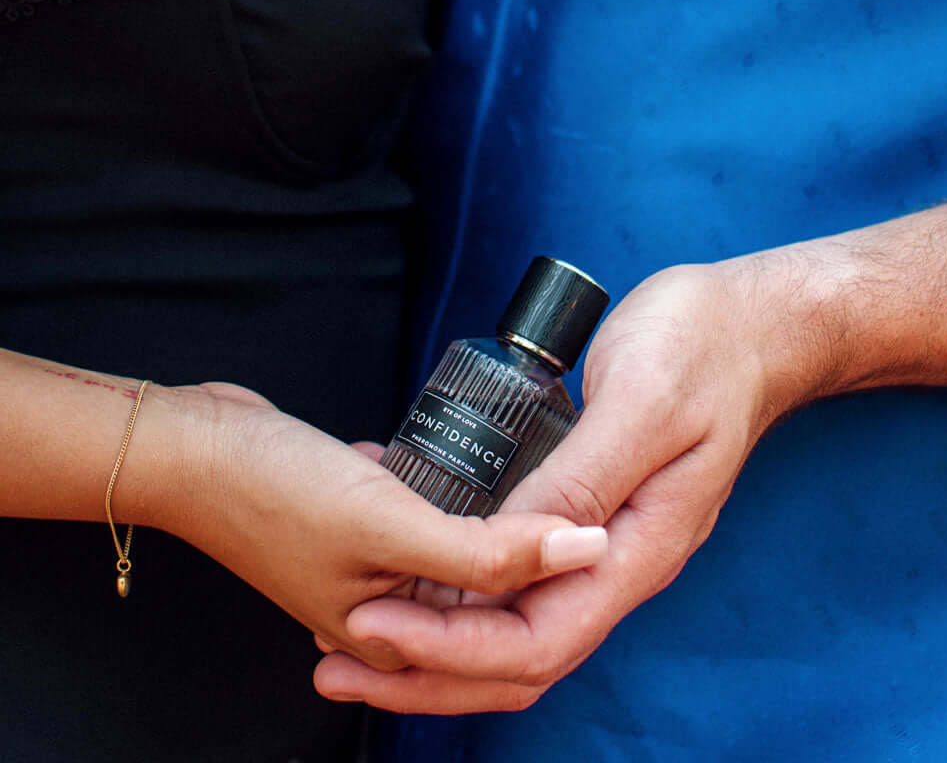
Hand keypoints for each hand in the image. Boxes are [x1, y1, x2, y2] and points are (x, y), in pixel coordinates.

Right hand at [151, 381, 608, 672]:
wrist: (194, 448)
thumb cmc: (277, 494)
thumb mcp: (396, 527)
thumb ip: (493, 552)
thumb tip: (587, 551)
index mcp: (395, 638)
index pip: (508, 646)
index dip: (566, 594)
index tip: (605, 531)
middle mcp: (385, 614)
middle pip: (485, 601)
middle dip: (529, 555)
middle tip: (571, 508)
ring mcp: (368, 567)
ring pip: (455, 554)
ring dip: (489, 526)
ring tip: (530, 489)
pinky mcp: (358, 522)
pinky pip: (420, 517)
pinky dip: (442, 498)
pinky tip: (451, 464)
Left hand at [313, 257, 832, 707]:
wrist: (751, 327)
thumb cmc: (704, 350)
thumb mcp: (641, 404)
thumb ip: (583, 478)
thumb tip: (516, 546)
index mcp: (637, 548)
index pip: (537, 640)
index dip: (450, 649)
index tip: (372, 624)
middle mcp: (617, 559)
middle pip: (518, 652)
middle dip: (426, 668)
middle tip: (335, 656)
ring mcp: (603, 536)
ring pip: (513, 616)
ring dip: (436, 632)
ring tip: (355, 618)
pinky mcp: (587, 505)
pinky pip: (517, 563)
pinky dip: (459, 574)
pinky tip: (410, 550)